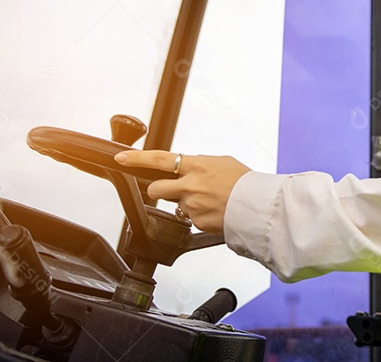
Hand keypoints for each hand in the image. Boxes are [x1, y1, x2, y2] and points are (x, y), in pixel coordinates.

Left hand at [114, 150, 250, 234]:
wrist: (258, 206)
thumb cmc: (244, 182)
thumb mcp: (222, 163)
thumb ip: (200, 165)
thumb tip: (189, 168)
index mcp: (196, 166)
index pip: (159, 159)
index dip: (137, 158)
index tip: (122, 158)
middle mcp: (190, 185)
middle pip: (156, 189)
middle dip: (160, 189)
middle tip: (175, 190)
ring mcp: (191, 205)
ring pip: (177, 205)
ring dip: (188, 203)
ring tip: (209, 201)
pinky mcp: (196, 222)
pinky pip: (190, 218)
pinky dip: (200, 215)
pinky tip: (214, 210)